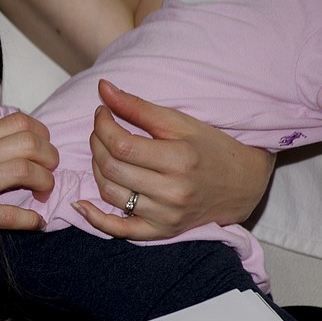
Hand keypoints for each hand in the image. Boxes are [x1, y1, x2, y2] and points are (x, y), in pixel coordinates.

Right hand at [0, 112, 58, 230]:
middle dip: (50, 156)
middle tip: (49, 170)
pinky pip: (7, 215)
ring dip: (45, 182)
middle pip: (28, 143)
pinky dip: (28, 219)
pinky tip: (37, 221)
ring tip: (43, 192)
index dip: (42, 134)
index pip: (20, 122)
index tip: (44, 148)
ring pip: (23, 170)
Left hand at [75, 80, 273, 239]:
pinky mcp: (159, 232)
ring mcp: (165, 216)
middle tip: (100, 131)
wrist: (241, 185)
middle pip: (112, 169)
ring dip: (96, 170)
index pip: (122, 145)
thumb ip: (138, 107)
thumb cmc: (210, 148)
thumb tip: (102, 88)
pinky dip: (95, 218)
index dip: (102, 126)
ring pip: (110, 194)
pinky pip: (118, 230)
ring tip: (103, 153)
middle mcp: (172, 192)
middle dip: (97, 144)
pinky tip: (80, 204)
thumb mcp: (179, 122)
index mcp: (179, 160)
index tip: (101, 113)